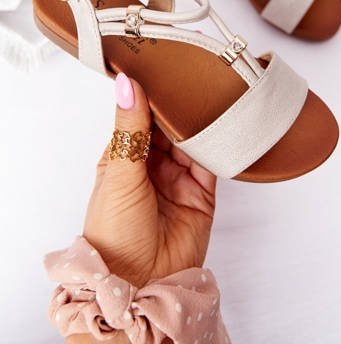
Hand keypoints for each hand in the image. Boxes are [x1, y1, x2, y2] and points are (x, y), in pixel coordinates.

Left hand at [83, 73, 216, 288]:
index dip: (149, 93)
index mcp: (123, 157)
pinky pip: (211, 161)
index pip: (139, 116)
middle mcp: (151, 165)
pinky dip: (216, 143)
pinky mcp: (202, 192)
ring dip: (197, 121)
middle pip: (167, 126)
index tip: (160, 65)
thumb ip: (129, 127)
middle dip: (177, 105)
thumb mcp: (118, 173)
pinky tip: (219, 124)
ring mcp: (177, 178)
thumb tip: (125, 83)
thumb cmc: (114, 233)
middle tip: (190, 74)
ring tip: (206, 92)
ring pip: (191, 139)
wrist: (138, 283)